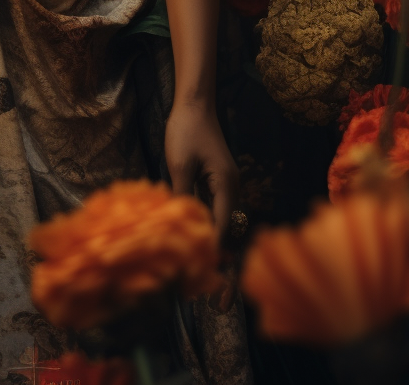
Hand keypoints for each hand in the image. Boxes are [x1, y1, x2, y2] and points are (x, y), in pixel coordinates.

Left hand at [165, 98, 239, 310]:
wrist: (193, 102)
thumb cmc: (186, 129)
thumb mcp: (179, 163)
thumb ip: (181, 196)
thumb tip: (178, 231)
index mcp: (226, 186)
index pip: (222, 230)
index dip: (214, 259)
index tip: (207, 287)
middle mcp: (230, 191)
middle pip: (230, 237)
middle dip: (226, 271)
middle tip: (220, 305)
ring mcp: (224, 188)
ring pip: (223, 230)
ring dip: (216, 257)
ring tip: (209, 290)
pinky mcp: (215, 184)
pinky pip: (215, 217)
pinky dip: (209, 238)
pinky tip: (198, 256)